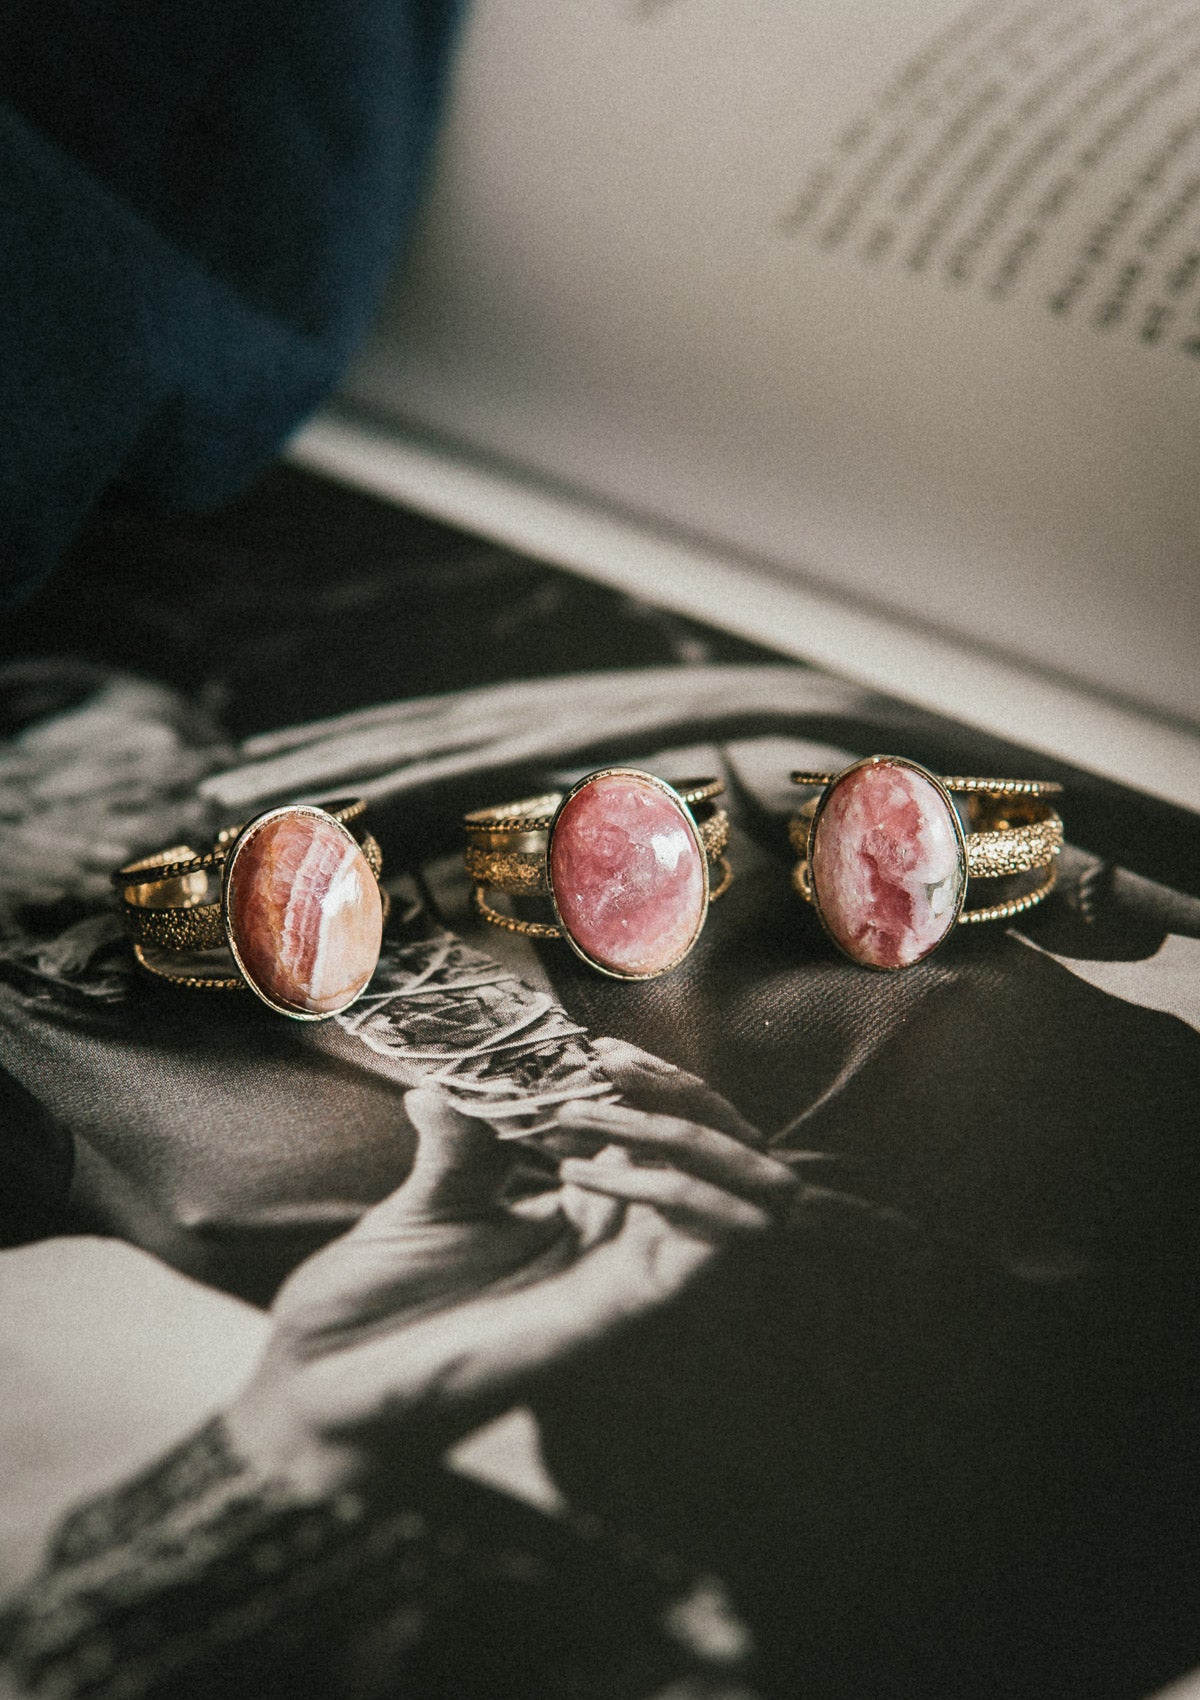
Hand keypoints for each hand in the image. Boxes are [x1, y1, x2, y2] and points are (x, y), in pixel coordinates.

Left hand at [226, 1082, 795, 1503]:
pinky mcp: (620, 1317)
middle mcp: (621, 1243)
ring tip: (587, 1109)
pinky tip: (579, 1173)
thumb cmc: (377, 1298)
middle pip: (727, 1153)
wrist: (331, 1382)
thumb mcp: (431, 1195)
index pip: (670, 1128)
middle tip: (608, 1063)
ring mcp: (627, 1280)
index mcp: (587, 1207)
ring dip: (682, 1133)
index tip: (590, 1044)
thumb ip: (468, 1133)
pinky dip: (672, 1189)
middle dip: (681, 1094)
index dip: (649, 1078)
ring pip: (744, 1192)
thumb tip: (460, 1069)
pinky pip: (705, 1248)